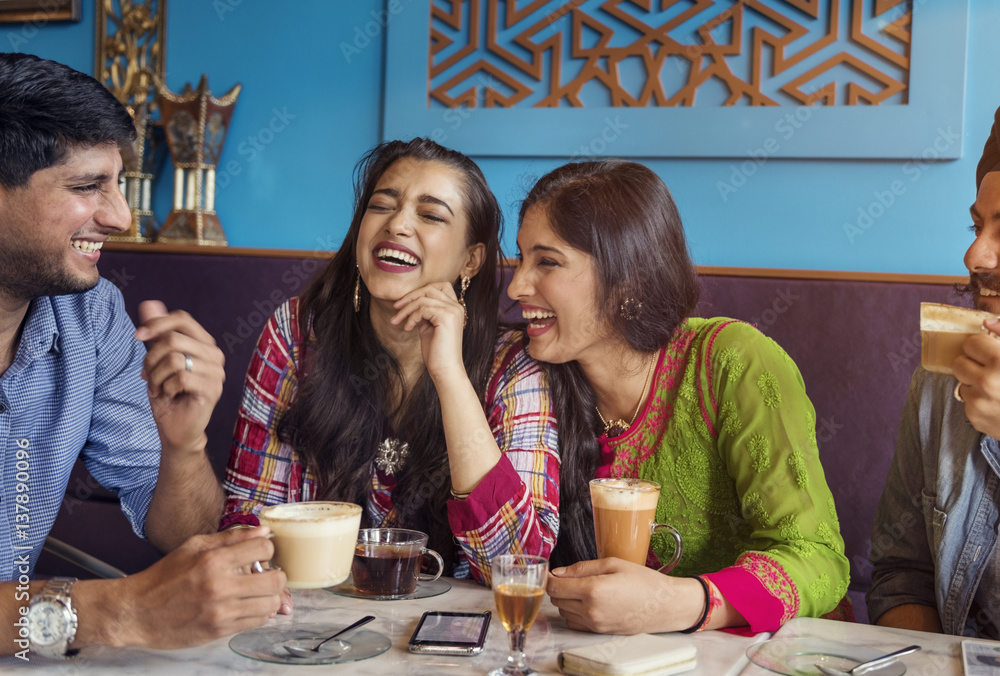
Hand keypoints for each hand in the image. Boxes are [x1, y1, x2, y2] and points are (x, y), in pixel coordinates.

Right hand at [114, 527, 284, 647]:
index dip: (267, 548)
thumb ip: (230, 538)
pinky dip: (259, 613)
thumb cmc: (163, 577)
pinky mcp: (219, 631)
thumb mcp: (193, 547)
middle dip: (276, 575)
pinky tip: (248, 606)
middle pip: (276, 580)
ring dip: (271, 597)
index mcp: (213, 560)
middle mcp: (220, 586)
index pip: (264, 548)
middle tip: (267, 574)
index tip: (261, 553)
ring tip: (258, 592)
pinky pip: (256, 622)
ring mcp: (221, 612)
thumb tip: (263, 531)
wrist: (136, 613)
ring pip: (271, 605)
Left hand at [135, 300, 224, 450]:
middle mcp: (215, 355)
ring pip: (174, 359)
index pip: (182, 319)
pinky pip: (180, 378)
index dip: (157, 323)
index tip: (137, 336)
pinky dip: (166, 387)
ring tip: (157, 388)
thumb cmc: (169, 394)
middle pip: (173, 339)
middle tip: (147, 375)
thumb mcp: (157, 361)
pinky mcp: (212, 389)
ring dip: (156, 376)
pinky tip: (168, 395)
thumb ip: (156, 334)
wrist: (177, 429)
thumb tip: (149, 304)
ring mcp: (216, 373)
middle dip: (151, 358)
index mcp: (204, 343)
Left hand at [391, 282, 466, 382]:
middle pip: (429, 289)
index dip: (421, 290)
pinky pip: (422, 309)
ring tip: (397, 320)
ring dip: (406, 309)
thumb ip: (423, 314)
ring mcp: (453, 311)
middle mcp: (456, 307)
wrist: (445, 369)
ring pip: (423, 299)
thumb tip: (409, 304)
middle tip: (395, 308)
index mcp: (455, 308)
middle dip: (410, 296)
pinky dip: (411, 317)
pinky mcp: (446, 317)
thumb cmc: (437, 352)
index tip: (404, 302)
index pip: (440, 286)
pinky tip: (408, 328)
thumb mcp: (428, 328)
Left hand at [546, 558, 702, 633]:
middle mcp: (591, 611)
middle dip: (559, 587)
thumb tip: (558, 572)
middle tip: (571, 577)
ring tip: (583, 588)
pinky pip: (575, 623)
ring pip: (564, 612)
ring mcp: (595, 624)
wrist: (665, 606)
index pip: (554, 587)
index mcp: (593, 590)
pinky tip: (587, 602)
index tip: (553, 572)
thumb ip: (582, 568)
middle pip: (557, 600)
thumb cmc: (643, 581)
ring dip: (566, 600)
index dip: (550, 578)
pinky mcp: (600, 632)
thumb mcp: (613, 564)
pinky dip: (574, 613)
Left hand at [954, 318, 999, 437]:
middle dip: (973, 364)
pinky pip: (967, 402)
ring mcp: (979, 403)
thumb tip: (987, 323)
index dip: (981, 346)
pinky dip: (979, 400)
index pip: (970, 343)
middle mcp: (987, 383)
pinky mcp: (975, 418)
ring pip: (962, 383)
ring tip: (998, 387)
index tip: (991, 350)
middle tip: (991, 369)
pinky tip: (998, 402)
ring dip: (975, 382)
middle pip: (959, 362)